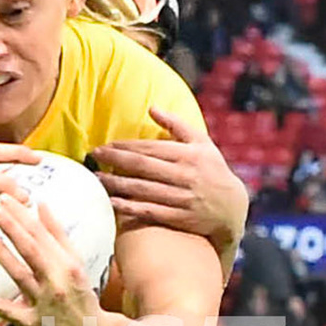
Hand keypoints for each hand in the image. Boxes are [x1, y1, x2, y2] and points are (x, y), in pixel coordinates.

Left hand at [0, 196, 105, 325]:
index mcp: (68, 265)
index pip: (42, 235)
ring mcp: (42, 302)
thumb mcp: (75, 263)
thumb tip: (41, 205)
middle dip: (12, 225)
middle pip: (31, 249)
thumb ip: (58, 235)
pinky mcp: (29, 322)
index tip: (5, 198)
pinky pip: (3, 311)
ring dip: (1, 252)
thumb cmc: (80, 296)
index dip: (23, 216)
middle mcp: (56, 281)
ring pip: (19, 273)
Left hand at [93, 108, 247, 262]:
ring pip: (143, 189)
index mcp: (190, 154)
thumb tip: (151, 108)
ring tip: (95, 178)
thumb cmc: (212, 170)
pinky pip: (150, 211)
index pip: (150, 148)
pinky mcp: (180, 217)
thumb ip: (177, 125)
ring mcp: (183, 197)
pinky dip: (130, 207)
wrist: (232, 208)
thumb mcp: (202, 143)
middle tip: (93, 156)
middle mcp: (186, 175)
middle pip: (143, 166)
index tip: (104, 146)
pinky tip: (111, 202)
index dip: (124, 146)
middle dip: (115, 160)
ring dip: (116, 184)